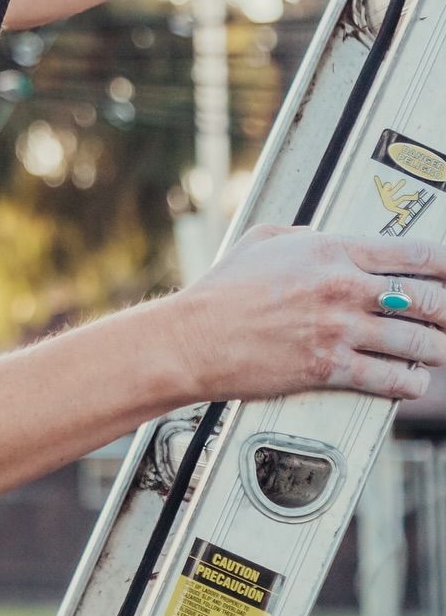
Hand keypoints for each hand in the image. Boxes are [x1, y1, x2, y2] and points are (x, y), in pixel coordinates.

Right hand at [167, 224, 445, 402]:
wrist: (194, 337)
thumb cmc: (220, 291)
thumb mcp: (259, 242)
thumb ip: (298, 233)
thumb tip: (321, 235)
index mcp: (329, 251)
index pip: (412, 253)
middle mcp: (342, 287)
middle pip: (428, 299)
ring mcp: (339, 328)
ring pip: (419, 342)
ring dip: (436, 349)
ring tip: (436, 351)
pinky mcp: (331, 367)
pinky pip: (392, 378)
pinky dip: (411, 382)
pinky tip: (412, 379)